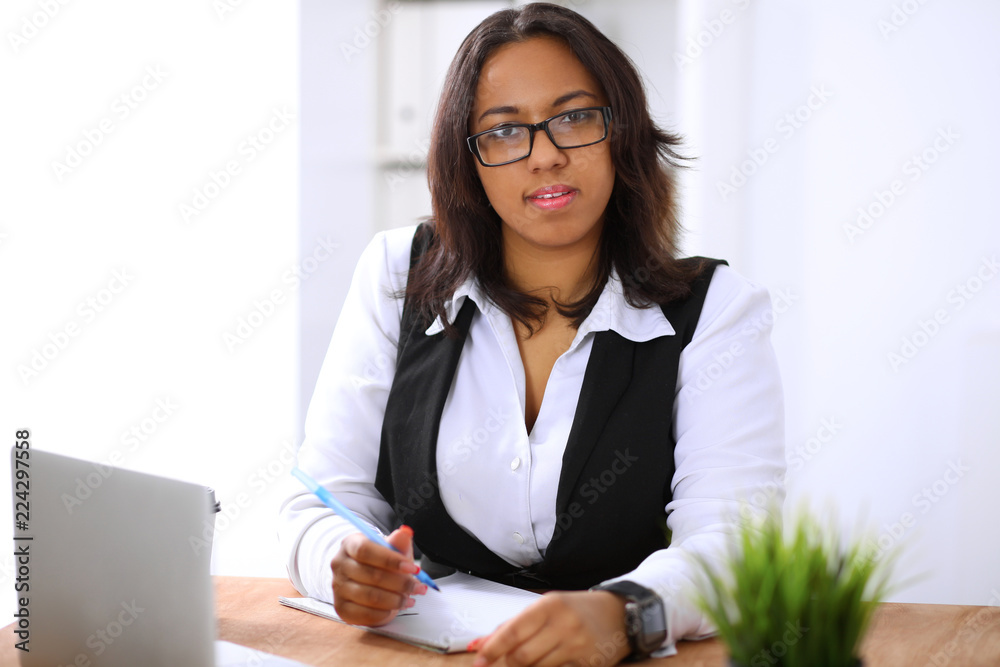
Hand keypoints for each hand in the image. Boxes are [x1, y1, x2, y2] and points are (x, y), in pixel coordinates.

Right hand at [329, 524, 427, 625]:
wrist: (368, 581)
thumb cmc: (381, 563)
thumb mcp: (392, 550)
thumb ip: (399, 542)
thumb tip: (406, 532)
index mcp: (350, 544)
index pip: (366, 550)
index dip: (391, 560)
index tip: (413, 568)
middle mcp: (339, 565)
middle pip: (371, 575)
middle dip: (401, 583)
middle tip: (418, 587)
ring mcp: (338, 587)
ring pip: (370, 596)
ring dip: (396, 600)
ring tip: (409, 598)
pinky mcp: (342, 608)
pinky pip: (366, 614)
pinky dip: (385, 613)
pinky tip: (395, 608)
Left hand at [469, 590, 631, 666]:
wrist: (618, 615)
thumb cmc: (576, 610)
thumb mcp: (545, 608)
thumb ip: (513, 625)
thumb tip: (480, 643)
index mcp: (548, 605)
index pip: (513, 631)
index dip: (492, 648)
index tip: (479, 660)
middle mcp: (563, 624)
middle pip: (522, 655)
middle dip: (506, 665)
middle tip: (496, 666)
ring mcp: (576, 645)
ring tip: (522, 664)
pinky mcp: (586, 663)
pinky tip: (544, 663)